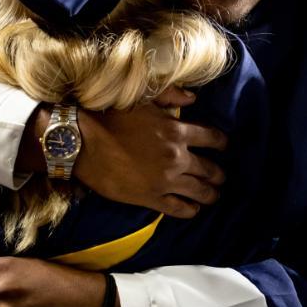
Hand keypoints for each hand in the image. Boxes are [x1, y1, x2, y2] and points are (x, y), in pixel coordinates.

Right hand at [75, 87, 228, 218]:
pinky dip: (190, 210)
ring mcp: (165, 180)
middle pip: (210, 169)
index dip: (222, 143)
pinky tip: (194, 209)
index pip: (212, 139)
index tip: (224, 146)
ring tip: (213, 195)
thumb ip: (171, 96)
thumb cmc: (109, 117)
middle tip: (221, 176)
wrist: (82, 143)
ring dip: (210, 194)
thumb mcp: (142, 99)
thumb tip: (194, 99)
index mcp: (177, 131)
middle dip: (219, 174)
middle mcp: (176, 157)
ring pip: (199, 191)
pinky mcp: (151, 198)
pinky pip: (179, 208)